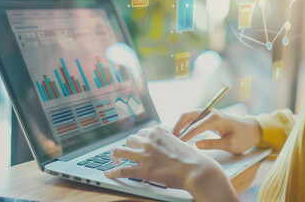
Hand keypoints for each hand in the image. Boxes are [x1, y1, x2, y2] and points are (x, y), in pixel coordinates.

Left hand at [104, 126, 238, 201]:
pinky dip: (113, 172)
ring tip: (115, 160)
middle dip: (128, 146)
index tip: (138, 144)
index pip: (142, 132)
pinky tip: (109, 173)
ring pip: (120, 151)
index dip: (139, 140)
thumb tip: (164, 139)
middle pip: (129, 140)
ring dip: (115, 155)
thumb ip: (167, 138)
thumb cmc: (191, 157)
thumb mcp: (179, 140)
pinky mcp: (143, 170)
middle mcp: (149, 141)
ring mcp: (144, 155)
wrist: (196, 170)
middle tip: (127, 153)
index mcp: (158, 132)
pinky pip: (122, 170)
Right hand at [172, 110, 261, 153]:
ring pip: (189, 117)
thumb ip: (213, 144)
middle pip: (188, 116)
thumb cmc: (244, 137)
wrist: (253, 130)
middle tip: (171, 138)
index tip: (178, 144)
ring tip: (173, 137)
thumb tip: (196, 145)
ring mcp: (209, 114)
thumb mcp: (230, 144)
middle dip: (178, 126)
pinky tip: (181, 134)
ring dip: (180, 125)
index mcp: (215, 118)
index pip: (195, 127)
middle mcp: (210, 113)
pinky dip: (185, 125)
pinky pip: (193, 119)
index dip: (185, 136)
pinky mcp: (208, 118)